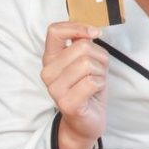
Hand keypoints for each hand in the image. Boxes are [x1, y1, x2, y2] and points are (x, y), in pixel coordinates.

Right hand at [40, 22, 108, 148]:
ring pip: (88, 64)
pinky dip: (100, 84)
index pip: (54, 31)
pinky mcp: (66, 103)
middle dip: (99, 57)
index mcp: (50, 59)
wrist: (86, 121)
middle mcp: (47, 73)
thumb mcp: (86, 60)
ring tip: (95, 82)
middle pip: (81, 47)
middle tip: (97, 71)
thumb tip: (91, 31)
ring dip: (101, 72)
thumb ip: (83, 44)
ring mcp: (55, 89)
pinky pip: (92, 82)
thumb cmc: (88, 88)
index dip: (77, 27)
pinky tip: (94, 93)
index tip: (93, 33)